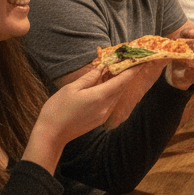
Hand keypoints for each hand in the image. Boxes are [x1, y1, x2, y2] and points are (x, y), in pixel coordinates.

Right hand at [25, 63, 164, 171]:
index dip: (133, 69)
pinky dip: (111, 91)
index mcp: (100, 96)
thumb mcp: (72, 88)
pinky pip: (110, 101)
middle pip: (121, 87)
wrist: (51, 134)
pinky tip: (105, 84)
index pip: (123, 80)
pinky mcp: (100, 119)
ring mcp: (104, 114)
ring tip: (116, 69)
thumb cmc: (57, 109)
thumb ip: (90, 77)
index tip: (142, 60)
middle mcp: (106, 106)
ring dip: (118, 82)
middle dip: (126, 73)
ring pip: (116, 94)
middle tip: (129, 60)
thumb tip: (102, 68)